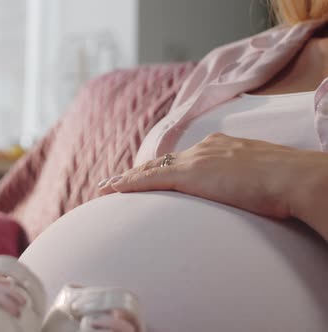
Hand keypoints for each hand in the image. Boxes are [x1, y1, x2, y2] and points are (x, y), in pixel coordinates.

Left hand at [99, 133, 327, 237]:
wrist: (295, 177)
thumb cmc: (287, 182)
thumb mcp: (262, 177)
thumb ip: (245, 180)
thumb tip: (244, 193)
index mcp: (220, 146)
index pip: (182, 159)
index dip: (162, 168)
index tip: (147, 174)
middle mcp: (204, 148)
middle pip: (161, 162)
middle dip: (137, 172)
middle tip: (115, 181)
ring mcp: (196, 160)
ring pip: (150, 170)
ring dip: (126, 180)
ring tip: (105, 188)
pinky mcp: (191, 174)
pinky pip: (150, 179)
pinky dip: (129, 184)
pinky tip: (113, 190)